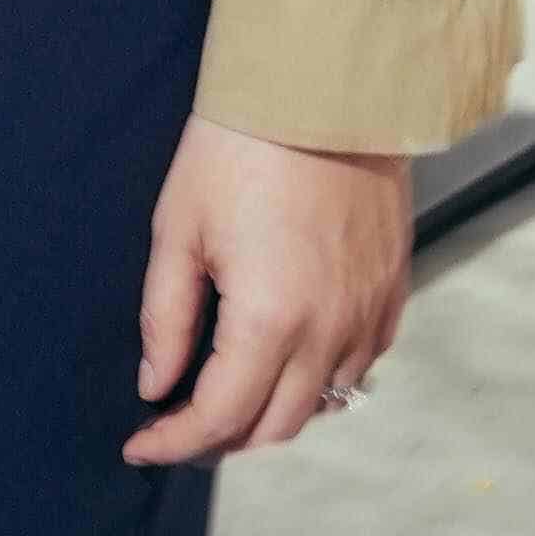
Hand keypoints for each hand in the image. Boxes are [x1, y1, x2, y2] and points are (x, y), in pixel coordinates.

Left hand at [128, 116, 412, 464]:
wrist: (324, 90)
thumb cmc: (239, 150)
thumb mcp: (178, 230)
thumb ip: (166, 318)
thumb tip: (155, 382)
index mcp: (268, 320)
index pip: (219, 416)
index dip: (174, 442)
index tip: (140, 445)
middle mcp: (329, 331)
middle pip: (276, 426)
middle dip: (220, 438)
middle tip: (178, 426)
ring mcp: (369, 313)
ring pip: (323, 402)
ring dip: (272, 413)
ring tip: (228, 396)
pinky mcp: (394, 290)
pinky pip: (360, 365)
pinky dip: (321, 381)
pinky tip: (288, 363)